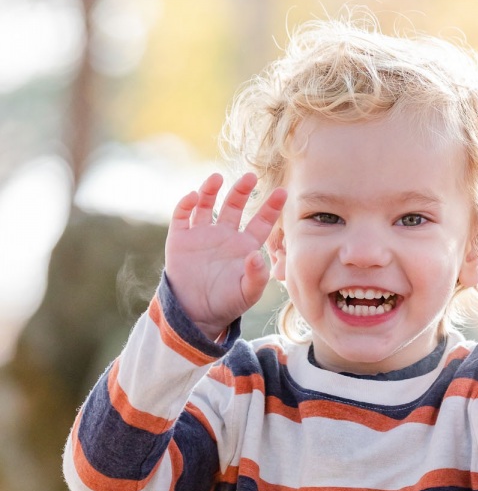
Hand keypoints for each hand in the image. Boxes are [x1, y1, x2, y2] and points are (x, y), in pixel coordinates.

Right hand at [165, 172, 286, 341]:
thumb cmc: (227, 304)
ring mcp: (202, 234)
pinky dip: (185, 205)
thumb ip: (256, 277)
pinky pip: (182, 216)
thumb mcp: (246, 294)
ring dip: (211, 190)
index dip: (271, 207)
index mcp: (244, 246)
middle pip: (235, 205)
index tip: (283, 192)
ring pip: (206, 204)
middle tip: (250, 176)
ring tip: (216, 178)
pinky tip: (192, 197)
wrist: (196, 314)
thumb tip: (257, 256)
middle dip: (242, 190)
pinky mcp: (180, 238)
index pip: (261, 222)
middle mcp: (225, 235)